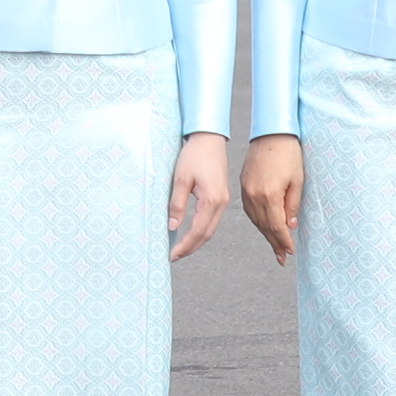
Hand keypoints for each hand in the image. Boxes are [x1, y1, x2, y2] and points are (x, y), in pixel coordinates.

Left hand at [166, 133, 230, 262]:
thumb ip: (177, 204)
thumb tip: (173, 226)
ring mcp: (223, 200)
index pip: (198, 232)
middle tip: (175, 256)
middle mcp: (221, 203)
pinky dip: (202, 230)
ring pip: (211, 229)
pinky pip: (213, 220)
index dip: (185, 246)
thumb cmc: (194, 155)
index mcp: (212, 200)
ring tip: (181, 248)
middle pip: (207, 235)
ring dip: (197, 241)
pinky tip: (192, 232)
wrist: (208, 139)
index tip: (172, 254)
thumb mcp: (180, 179)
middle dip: (191, 248)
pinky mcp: (221, 196)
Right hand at [239, 134, 303, 264]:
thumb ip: (293, 205)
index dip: (283, 241)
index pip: (276, 226)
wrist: (271, 133)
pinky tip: (264, 227)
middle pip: (265, 226)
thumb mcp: (297, 181)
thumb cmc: (288, 153)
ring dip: (266, 234)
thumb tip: (290, 226)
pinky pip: (249, 210)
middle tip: (282, 257)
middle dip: (274, 242)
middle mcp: (254, 195)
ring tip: (275, 246)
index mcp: (269, 194)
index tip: (290, 252)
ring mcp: (246, 190)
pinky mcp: (243, 185)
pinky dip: (258, 221)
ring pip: (256, 220)